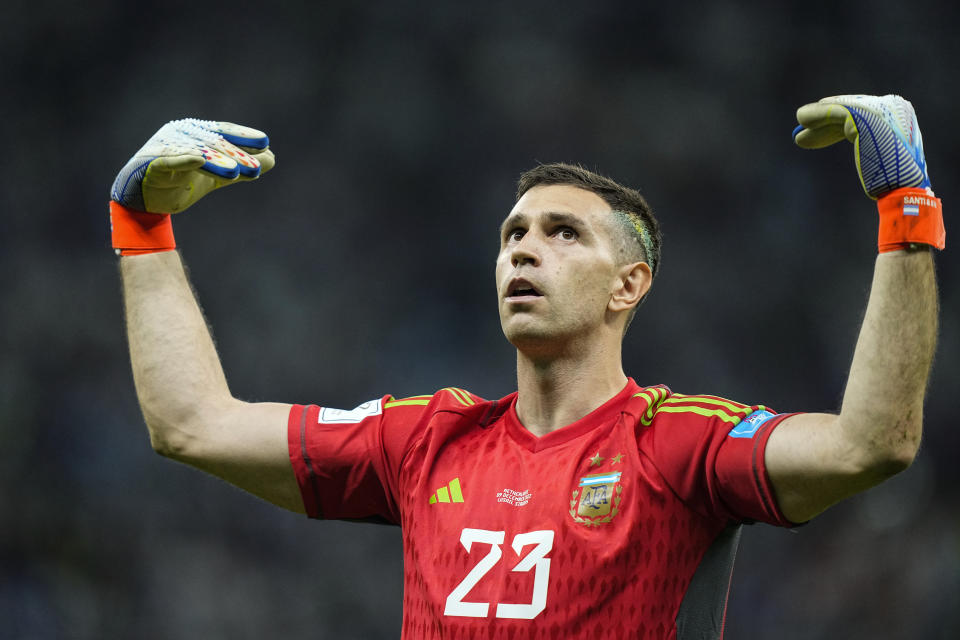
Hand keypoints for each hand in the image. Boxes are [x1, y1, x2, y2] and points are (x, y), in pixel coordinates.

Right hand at [110, 119, 274, 213]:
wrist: (144, 200)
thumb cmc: (180, 181)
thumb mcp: (217, 176)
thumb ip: (242, 168)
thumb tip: (272, 158)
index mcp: (197, 134)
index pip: (224, 133)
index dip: (243, 137)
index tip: (265, 142)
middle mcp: (182, 135)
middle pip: (214, 143)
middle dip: (236, 154)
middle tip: (256, 167)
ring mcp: (167, 147)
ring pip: (196, 152)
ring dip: (216, 161)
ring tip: (235, 172)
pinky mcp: (153, 164)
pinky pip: (169, 159)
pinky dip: (183, 158)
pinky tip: (198, 160)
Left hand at [793, 94, 930, 199]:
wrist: (903, 185)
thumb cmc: (893, 179)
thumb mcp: (882, 157)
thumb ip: (871, 144)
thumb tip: (851, 136)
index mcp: (901, 115)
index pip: (865, 115)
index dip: (839, 125)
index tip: (822, 134)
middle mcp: (893, 106)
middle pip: (851, 111)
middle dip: (825, 123)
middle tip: (804, 134)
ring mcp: (879, 107)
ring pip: (841, 110)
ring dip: (817, 118)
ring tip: (798, 129)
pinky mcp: (862, 114)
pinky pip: (834, 111)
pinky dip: (817, 114)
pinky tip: (802, 118)